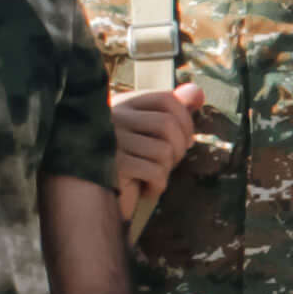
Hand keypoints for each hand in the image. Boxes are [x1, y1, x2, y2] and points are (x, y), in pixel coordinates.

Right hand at [109, 84, 200, 216]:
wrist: (95, 202)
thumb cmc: (128, 166)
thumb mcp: (149, 135)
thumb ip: (173, 112)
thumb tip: (197, 91)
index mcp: (123, 105)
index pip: (167, 98)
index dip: (186, 120)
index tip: (186, 139)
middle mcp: (113, 117)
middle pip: (168, 123)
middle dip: (180, 148)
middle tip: (169, 162)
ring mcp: (110, 140)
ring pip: (164, 150)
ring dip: (167, 169)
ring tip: (152, 176)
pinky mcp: (112, 165)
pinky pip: (155, 172)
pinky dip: (158, 185)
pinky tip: (145, 189)